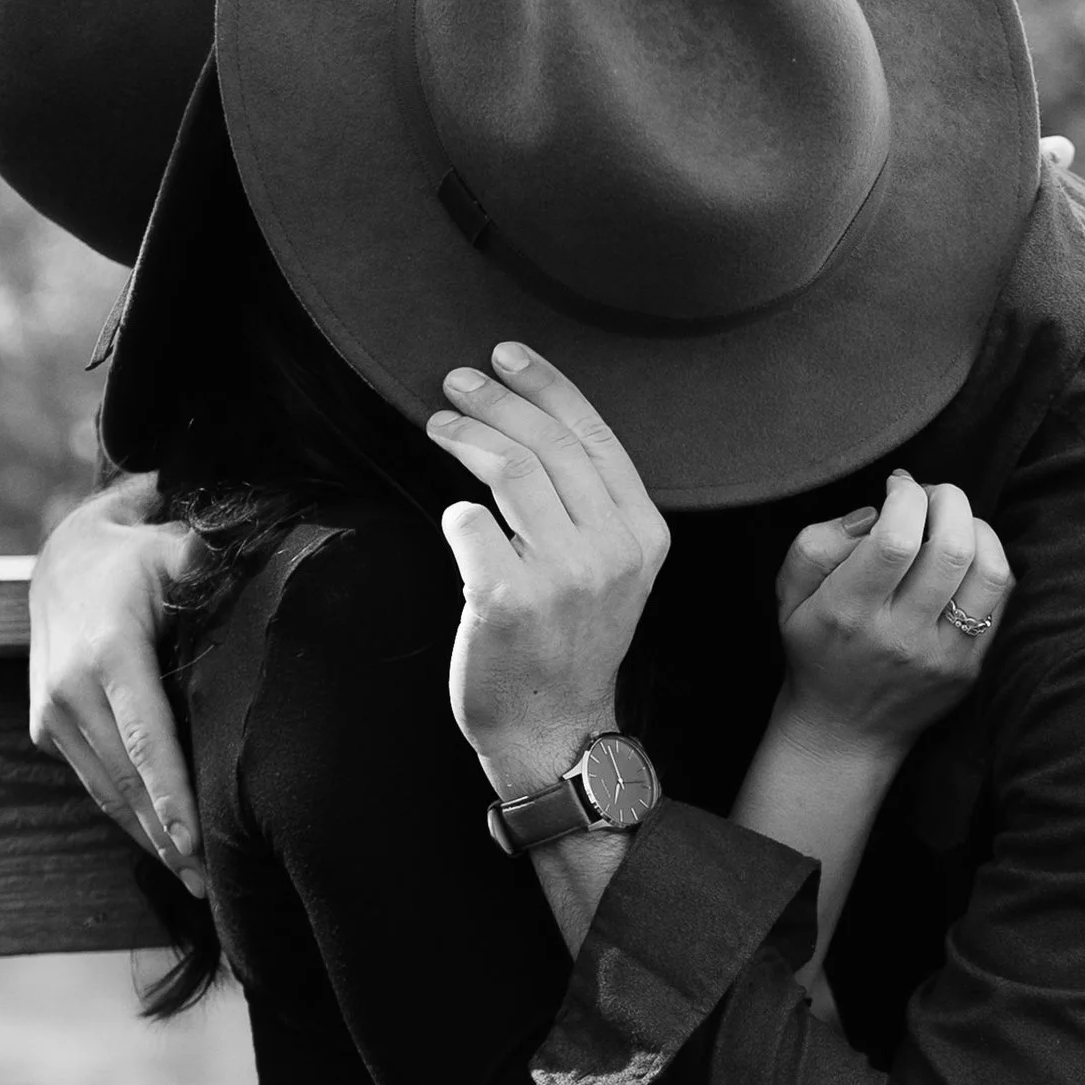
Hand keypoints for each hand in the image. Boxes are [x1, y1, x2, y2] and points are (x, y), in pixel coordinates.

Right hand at [28, 475, 207, 890]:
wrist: (62, 555)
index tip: (191, 846)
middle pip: (125, 780)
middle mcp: (68, 689)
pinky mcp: (47, 726)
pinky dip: (127, 814)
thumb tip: (273, 591)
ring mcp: (52, 711)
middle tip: (211, 886)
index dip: (169, 797)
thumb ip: (217, 573)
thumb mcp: (177, 550)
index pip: (145, 739)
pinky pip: (93, 780)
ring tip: (193, 881)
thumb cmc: (138, 553)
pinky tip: (162, 845)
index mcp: (106, 652)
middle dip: (167, 837)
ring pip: (105, 790)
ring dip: (147, 837)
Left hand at [426, 341, 670, 788]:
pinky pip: (468, 521)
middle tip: (456, 383)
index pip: (595, 436)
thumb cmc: (571, 645)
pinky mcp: (508, 598)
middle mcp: (612, 549)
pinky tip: (454, 516)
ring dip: (466, 436)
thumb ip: (594, 507)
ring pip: (509, 470)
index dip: (547, 385)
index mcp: (644, 534)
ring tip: (440, 424)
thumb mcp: (614, 571)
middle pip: (546, 444)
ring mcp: (562, 575)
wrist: (554, 728)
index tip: (507, 356)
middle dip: (494, 402)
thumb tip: (534, 426)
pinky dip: (455, 513)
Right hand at [772, 469, 1011, 755]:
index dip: (906, 497)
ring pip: (988, 572)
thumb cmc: (816, 649)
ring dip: (978, 528)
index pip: (895, 539)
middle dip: (948, 500)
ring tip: (954, 522)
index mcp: (848, 611)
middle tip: (932, 496)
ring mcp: (941, 654)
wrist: (843, 731)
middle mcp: (899, 635)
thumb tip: (872, 513)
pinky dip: (990, 561)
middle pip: (950, 548)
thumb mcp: (788, 596)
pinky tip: (967, 555)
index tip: (897, 487)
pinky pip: (1000, 600)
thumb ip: (815, 543)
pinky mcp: (970, 667)